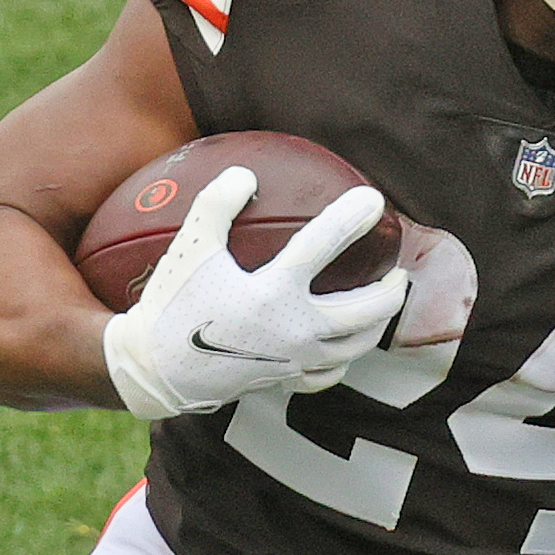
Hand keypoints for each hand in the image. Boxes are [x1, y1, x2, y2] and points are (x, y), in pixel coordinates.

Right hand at [101, 170, 409, 420]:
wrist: (156, 370)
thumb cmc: (171, 304)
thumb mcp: (189, 248)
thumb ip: (216, 205)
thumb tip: (245, 174)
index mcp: (274, 292)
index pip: (324, 246)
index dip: (352, 218)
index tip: (375, 200)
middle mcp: (295, 329)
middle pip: (366, 310)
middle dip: (390, 290)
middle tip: (398, 271)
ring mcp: (295, 360)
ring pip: (356, 346)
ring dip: (377, 324)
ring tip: (382, 305)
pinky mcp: (285, 380)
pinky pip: (329, 374)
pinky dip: (343, 359)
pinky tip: (343, 348)